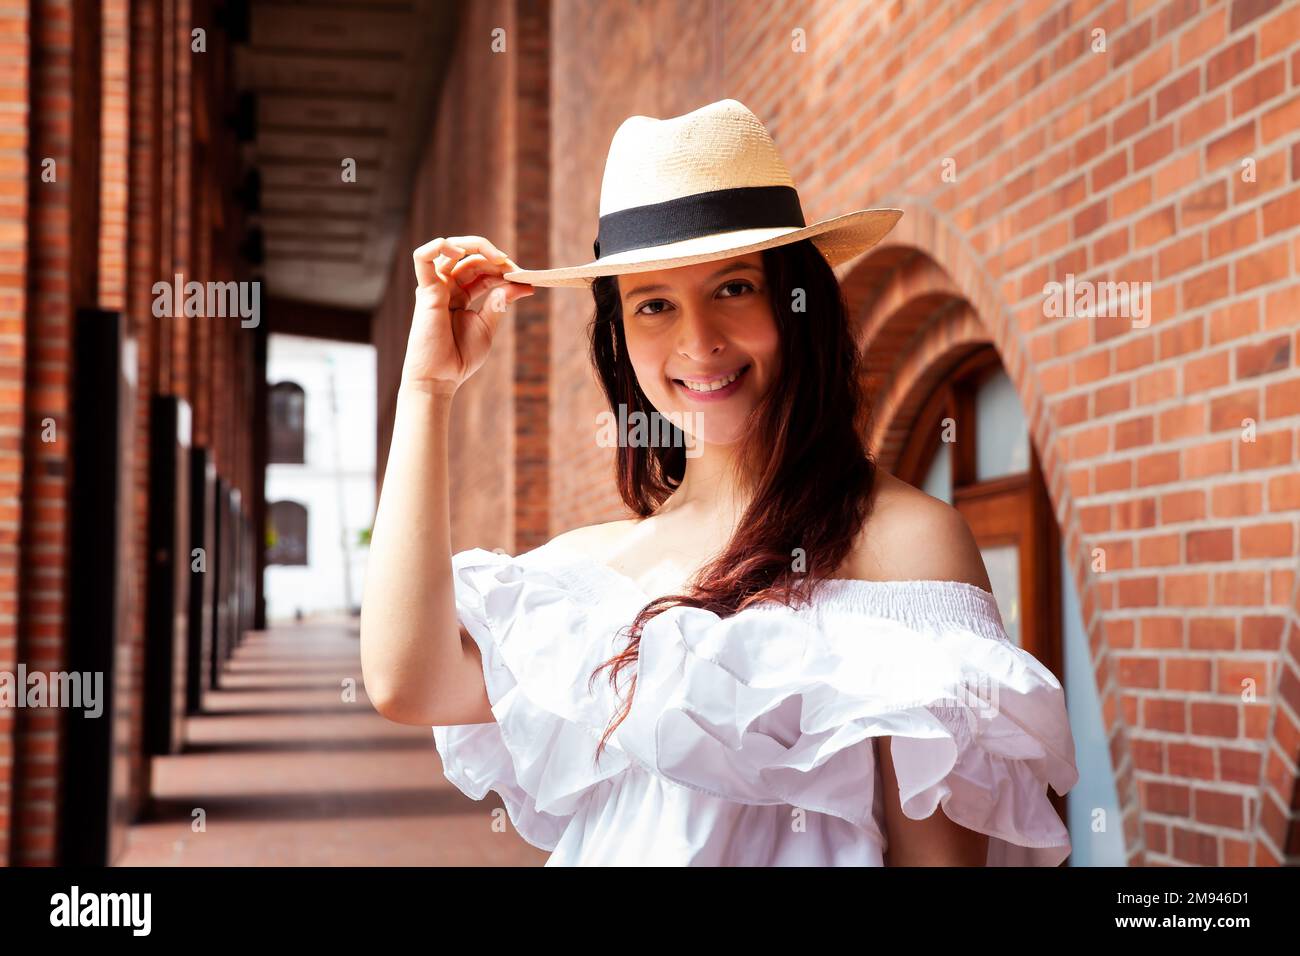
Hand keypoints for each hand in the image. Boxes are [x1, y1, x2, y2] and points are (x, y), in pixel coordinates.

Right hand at [402, 235, 534, 393]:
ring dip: (478, 248)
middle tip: (517, 271)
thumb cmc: (459, 357)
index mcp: (460, 294)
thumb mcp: (486, 326)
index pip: (483, 270)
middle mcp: (446, 287)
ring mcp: (435, 287)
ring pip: (450, 249)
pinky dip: (439, 246)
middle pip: (471, 257)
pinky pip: (423, 257)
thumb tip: (521, 285)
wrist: (441, 378)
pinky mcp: (425, 290)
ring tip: (499, 260)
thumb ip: (499, 303)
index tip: (526, 280)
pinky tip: (461, 252)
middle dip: (496, 259)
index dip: (504, 270)